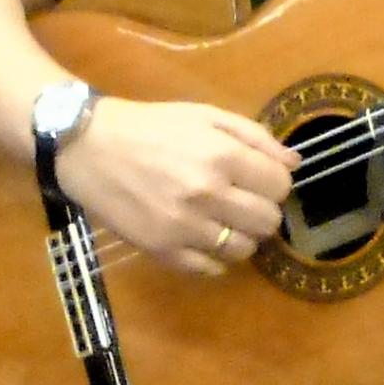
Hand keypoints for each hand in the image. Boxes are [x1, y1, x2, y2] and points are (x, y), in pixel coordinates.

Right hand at [53, 99, 296, 276]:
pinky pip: (211, 269)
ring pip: (244, 250)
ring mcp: (185, 227)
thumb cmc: (151, 126)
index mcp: (222, 156)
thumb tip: (294, 162)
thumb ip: (254, 136)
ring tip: (223, 222)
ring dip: (242, 237)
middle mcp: (207, 194)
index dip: (275, 183)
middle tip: (243, 202)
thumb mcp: (204, 116)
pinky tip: (203, 239)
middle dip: (262, 211)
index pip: (281, 186)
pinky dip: (215, 258)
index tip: (259, 180)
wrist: (88, 147)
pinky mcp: (163, 250)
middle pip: (268, 221)